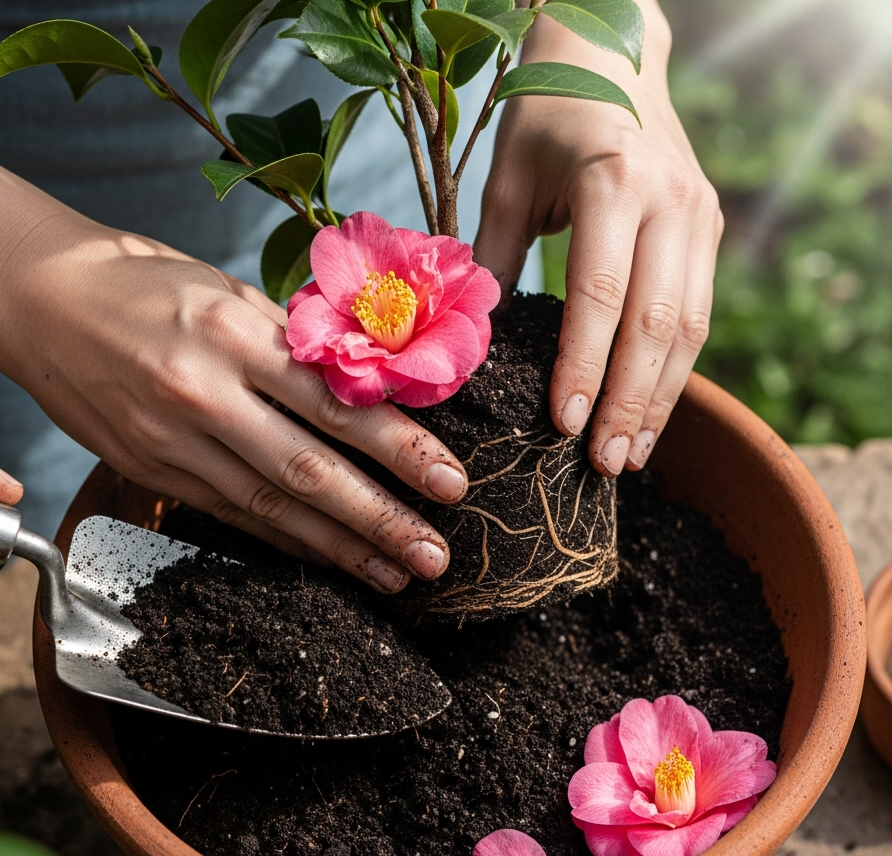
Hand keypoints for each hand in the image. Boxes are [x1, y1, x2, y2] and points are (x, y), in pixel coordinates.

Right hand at [0, 220, 467, 593]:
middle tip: (434, 557)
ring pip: (269, 507)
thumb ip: (293, 346)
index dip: (400, 450)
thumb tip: (370, 389)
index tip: (451, 483)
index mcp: (232, 335)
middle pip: (308, 470)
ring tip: (392, 575)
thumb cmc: (142, 283)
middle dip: (379, 519)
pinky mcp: (150, 472)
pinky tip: (326, 560)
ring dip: (337, 548)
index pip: (335, 403)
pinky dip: (283, 541)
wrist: (35, 298)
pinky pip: (229, 513)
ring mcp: (170, 441)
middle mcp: (202, 395)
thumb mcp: (226, 292)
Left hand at [474, 2, 722, 475]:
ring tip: (629, 459)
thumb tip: (474, 343)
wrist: (614, 61)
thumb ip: (492, 258)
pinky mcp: (708, 231)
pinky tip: (650, 414)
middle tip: (604, 466)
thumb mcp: (506, 180)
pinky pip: (697, 316)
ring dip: (660, 400)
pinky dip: (674, 373)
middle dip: (630, 402)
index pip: (601, 295)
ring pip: (689, 329)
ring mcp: (700, 217)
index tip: (562, 427)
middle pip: (657, 324)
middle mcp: (670, 202)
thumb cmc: (546, 119)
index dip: (583, 367)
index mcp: (614, 182)